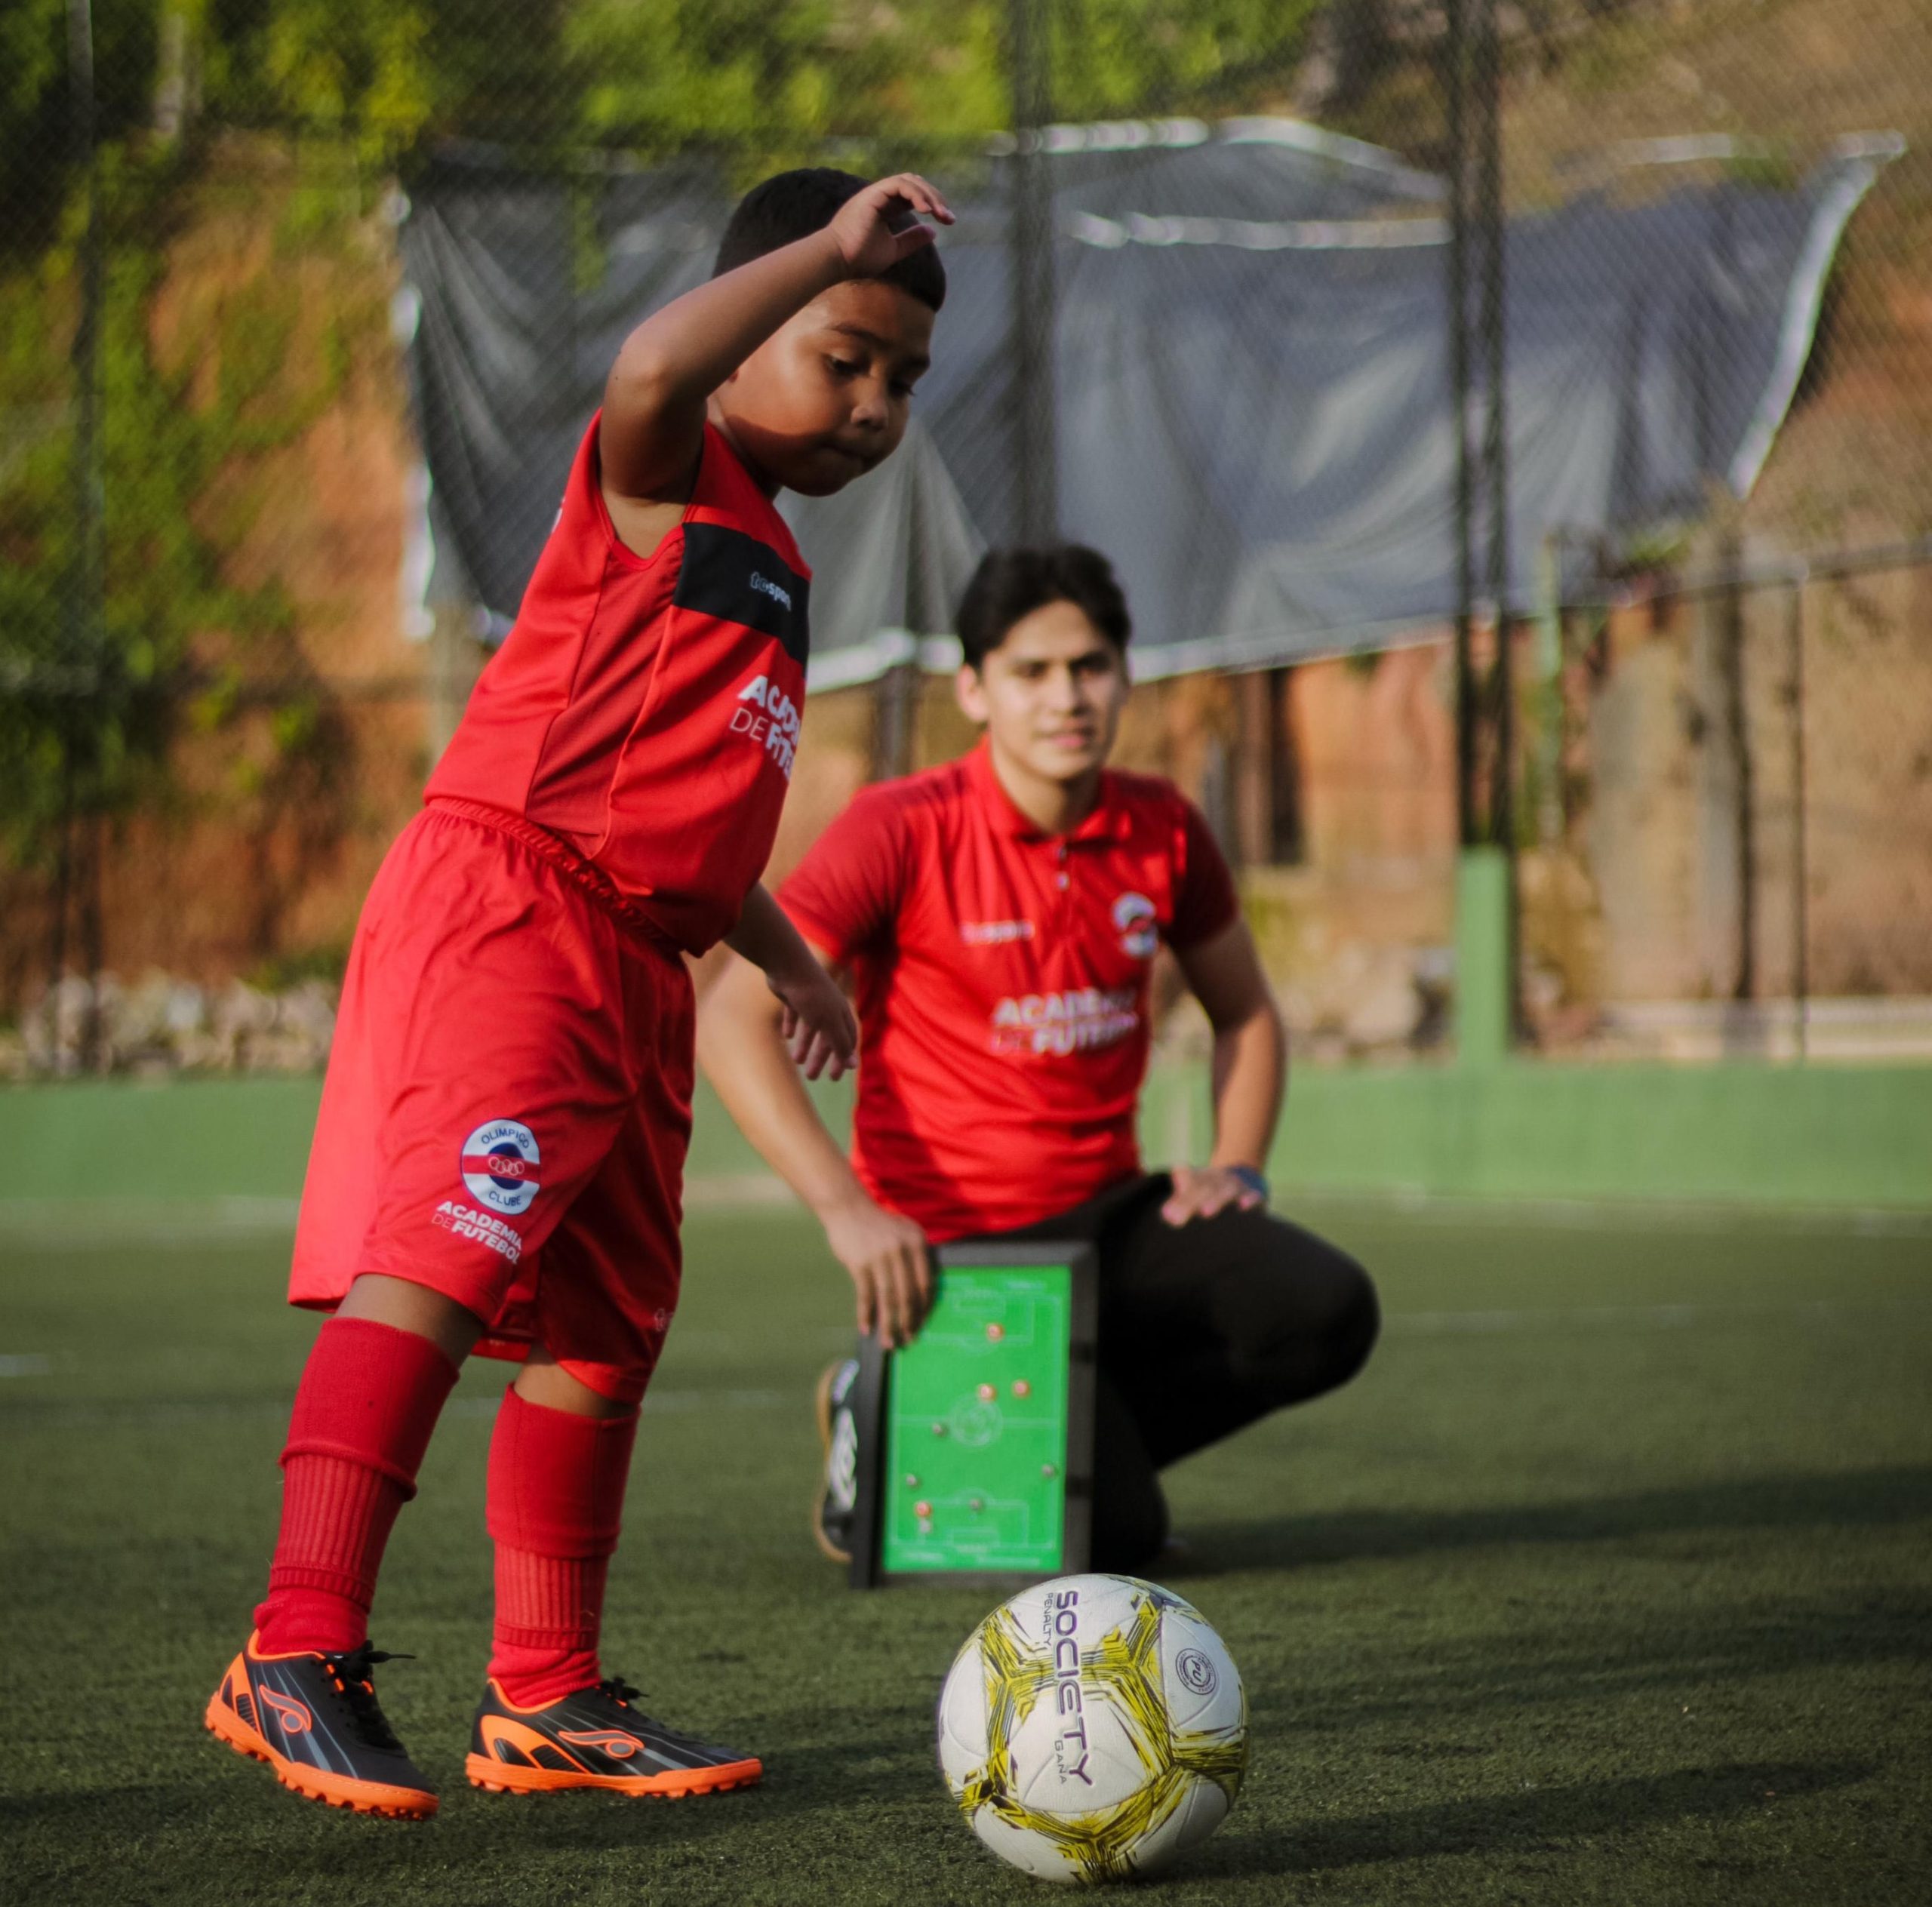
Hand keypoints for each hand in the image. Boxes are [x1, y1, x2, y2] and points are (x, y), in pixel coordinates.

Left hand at [766, 958, 857, 1080]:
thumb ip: (840, 1044)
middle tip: (812, 1077)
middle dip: (821, 1058)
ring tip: (796, 1061)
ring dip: (805, 1046)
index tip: (836, 1077)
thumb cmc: (812, 996)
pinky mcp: (793, 995)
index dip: (843, 1058)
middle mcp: (828, 1007)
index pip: (847, 1040)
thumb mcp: (829, 1024)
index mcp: (840, 1013)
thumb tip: (854, 1066)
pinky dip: (792, 1026)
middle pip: (827, 1037)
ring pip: (810, 1028)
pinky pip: (794, 1014)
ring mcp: (810, 1001)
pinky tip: (788, 1036)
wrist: (789, 966)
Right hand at [822, 1193, 932, 1347]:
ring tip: (889, 1343)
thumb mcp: (905, 1231)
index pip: (925, 1282)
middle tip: (908, 1339)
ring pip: (888, 1299)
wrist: (848, 1208)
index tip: (922, 1323)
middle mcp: (901, 1251)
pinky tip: (866, 1328)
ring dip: (888, 1325)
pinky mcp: (859, 1263)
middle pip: (908, 1295)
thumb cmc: (878, 1223)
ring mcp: (879, 1258)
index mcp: (916, 1243)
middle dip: (909, 1321)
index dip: (925, 1306)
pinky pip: (866, 1295)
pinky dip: (865, 1314)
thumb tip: (923, 1290)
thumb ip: (916, 1255)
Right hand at [826, 173, 953, 278]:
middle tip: (949, 217)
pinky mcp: (873, 194)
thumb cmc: (859, 258)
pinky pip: (899, 185)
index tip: (949, 221)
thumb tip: (933, 231)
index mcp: (885, 207)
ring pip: (909, 181)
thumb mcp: (893, 249)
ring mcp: (876, 193)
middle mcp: (881, 196)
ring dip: (928, 195)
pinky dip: (915, 194)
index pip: (914, 196)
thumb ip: (911, 240)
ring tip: (940, 213)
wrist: (837, 260)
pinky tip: (926, 210)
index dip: (933, 204)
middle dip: (936, 197)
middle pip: (915, 184)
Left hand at [1160, 1165, 1264, 1226]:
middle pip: (1203, 1187)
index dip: (1177, 1198)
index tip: (1167, 1215)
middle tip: (1177, 1220)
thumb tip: (1167, 1214)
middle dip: (1190, 1203)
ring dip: (1216, 1200)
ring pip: (1226, 1190)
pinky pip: (1254, 1195)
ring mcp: (1237, 1185)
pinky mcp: (1256, 1194)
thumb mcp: (1196, 1192)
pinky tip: (1243, 1207)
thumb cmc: (1213, 1192)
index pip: (1186, 1181)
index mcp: (1201, 1176)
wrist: (1248, 1178)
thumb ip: (1181, 1201)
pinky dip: (1250, 1199)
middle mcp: (1219, 1177)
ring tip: (1205, 1212)